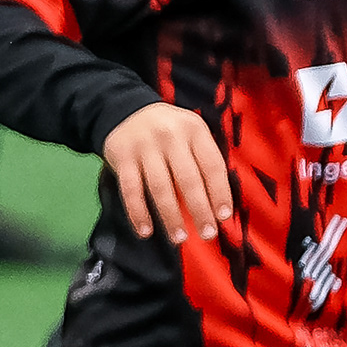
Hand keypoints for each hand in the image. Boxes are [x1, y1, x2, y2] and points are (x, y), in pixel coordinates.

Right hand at [101, 101, 231, 242]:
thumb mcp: (191, 132)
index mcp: (194, 130)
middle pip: (188, 180)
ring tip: (179, 237)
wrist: (125, 108)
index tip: (224, 216)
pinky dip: (138, 213)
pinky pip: (131, 190)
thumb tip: (220, 202)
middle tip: (207, 234)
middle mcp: (171, 137)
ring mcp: (145, 148)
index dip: (220, 192)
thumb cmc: (169, 129)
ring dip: (170, 216)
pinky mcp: (123, 158)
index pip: (212, 165)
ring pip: (160, 188)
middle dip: (200, 210)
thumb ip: (204, 158)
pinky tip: (145, 230)